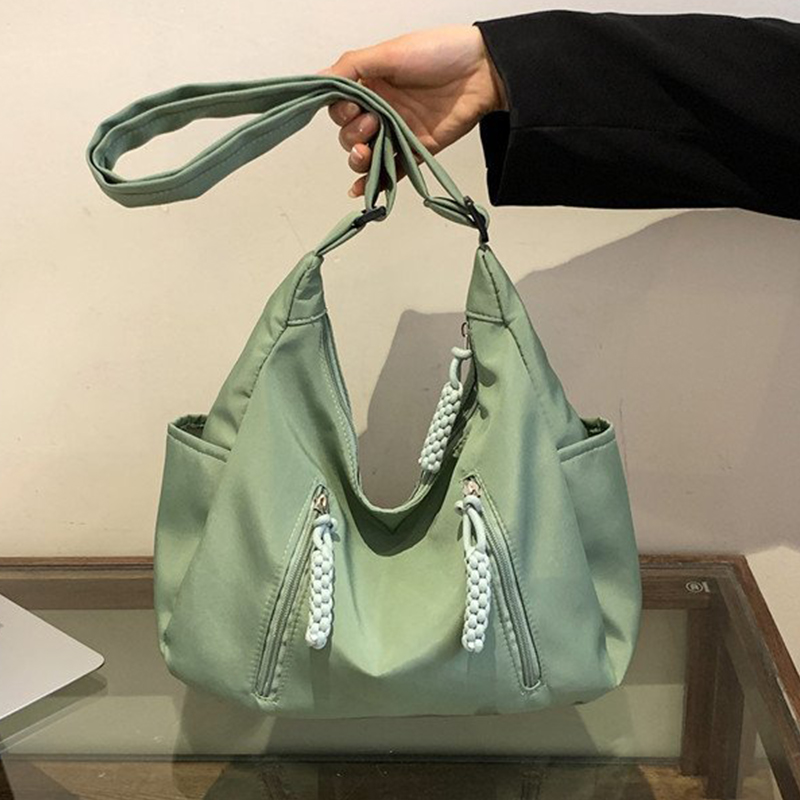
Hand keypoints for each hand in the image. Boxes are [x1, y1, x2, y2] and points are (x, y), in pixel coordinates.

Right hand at [317, 24, 508, 197]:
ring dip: (359, 158)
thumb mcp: (389, 52)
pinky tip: (361, 190)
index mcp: (371, 83)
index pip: (340, 107)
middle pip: (349, 134)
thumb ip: (353, 66)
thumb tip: (320, 79)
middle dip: (352, 134)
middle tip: (372, 123)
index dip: (341, 112)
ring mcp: (397, 131)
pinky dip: (374, 182)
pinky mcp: (415, 150)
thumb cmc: (440, 53)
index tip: (353, 108)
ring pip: (366, 154)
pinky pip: (390, 170)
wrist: (482, 73)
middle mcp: (381, 108)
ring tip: (367, 151)